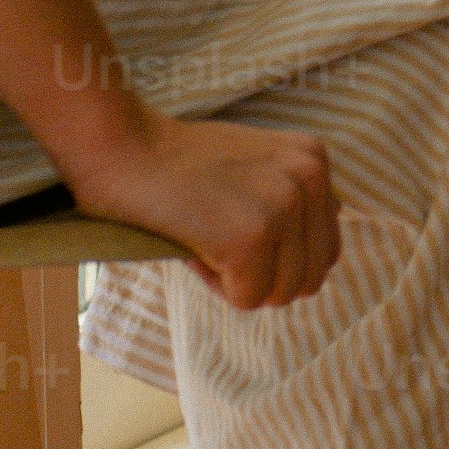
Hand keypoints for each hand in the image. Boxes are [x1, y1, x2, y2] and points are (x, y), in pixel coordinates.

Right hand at [68, 111, 341, 312]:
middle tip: (217, 244)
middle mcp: (310, 177)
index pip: (325, 249)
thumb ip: (294, 197)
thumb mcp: (257, 164)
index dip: (277, 258)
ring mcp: (283, 206)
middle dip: (263, 277)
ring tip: (205, 242)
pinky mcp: (251, 236)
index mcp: (314, 160)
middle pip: (309, 277)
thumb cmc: (180, 165)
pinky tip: (194, 248)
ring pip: (281, 293)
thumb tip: (326, 244)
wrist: (122, 149)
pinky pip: (248, 299)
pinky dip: (216, 286)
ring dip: (239, 283)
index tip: (234, 231)